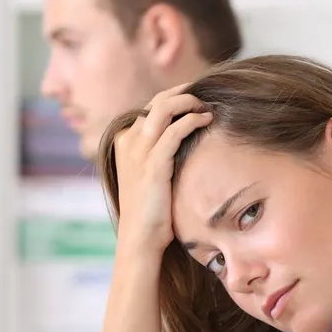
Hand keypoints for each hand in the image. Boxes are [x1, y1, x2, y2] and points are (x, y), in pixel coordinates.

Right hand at [111, 83, 213, 253]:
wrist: (140, 237)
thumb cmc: (149, 209)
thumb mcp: (148, 174)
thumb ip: (158, 152)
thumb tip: (182, 137)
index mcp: (124, 141)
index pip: (151, 107)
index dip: (174, 99)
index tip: (194, 100)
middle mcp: (128, 141)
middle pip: (157, 101)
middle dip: (183, 94)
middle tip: (204, 97)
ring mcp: (138, 152)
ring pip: (164, 108)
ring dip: (189, 102)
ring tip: (207, 107)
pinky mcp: (153, 164)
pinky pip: (175, 130)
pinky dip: (192, 120)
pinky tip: (206, 120)